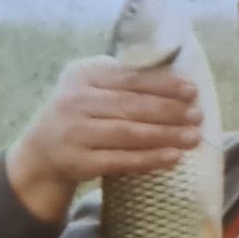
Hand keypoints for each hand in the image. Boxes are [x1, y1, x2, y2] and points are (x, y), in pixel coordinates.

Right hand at [6, 56, 200, 222]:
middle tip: (197, 116)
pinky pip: (120, 160)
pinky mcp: (79, 162)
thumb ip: (123, 81)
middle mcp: (75, 101)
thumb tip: (177, 82)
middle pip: (131, 106)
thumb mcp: (91, 87)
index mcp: (82, 75)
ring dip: (165, 135)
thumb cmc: (79, 114)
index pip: (129, 78)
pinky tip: (172, 158)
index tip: (192, 91)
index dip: (163, 84)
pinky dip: (149, 159)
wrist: (41, 153)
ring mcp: (75, 132)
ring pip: (128, 133)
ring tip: (192, 137)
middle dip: (169, 111)